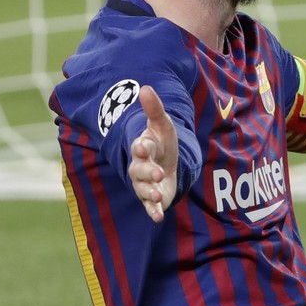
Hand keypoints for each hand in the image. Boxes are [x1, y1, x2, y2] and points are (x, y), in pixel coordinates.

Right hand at [129, 85, 178, 221]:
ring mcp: (146, 183)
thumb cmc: (162, 142)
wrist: (166, 162)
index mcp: (144, 148)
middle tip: (157, 173)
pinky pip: (149, 206)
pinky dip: (152, 211)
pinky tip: (158, 218)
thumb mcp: (162, 125)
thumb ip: (154, 109)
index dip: (141, 147)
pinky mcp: (153, 198)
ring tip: (158, 195)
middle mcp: (141, 167)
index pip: (140, 147)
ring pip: (143, 189)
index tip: (142, 146)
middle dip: (147, 172)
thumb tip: (146, 88)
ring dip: (150, 193)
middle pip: (140, 170)